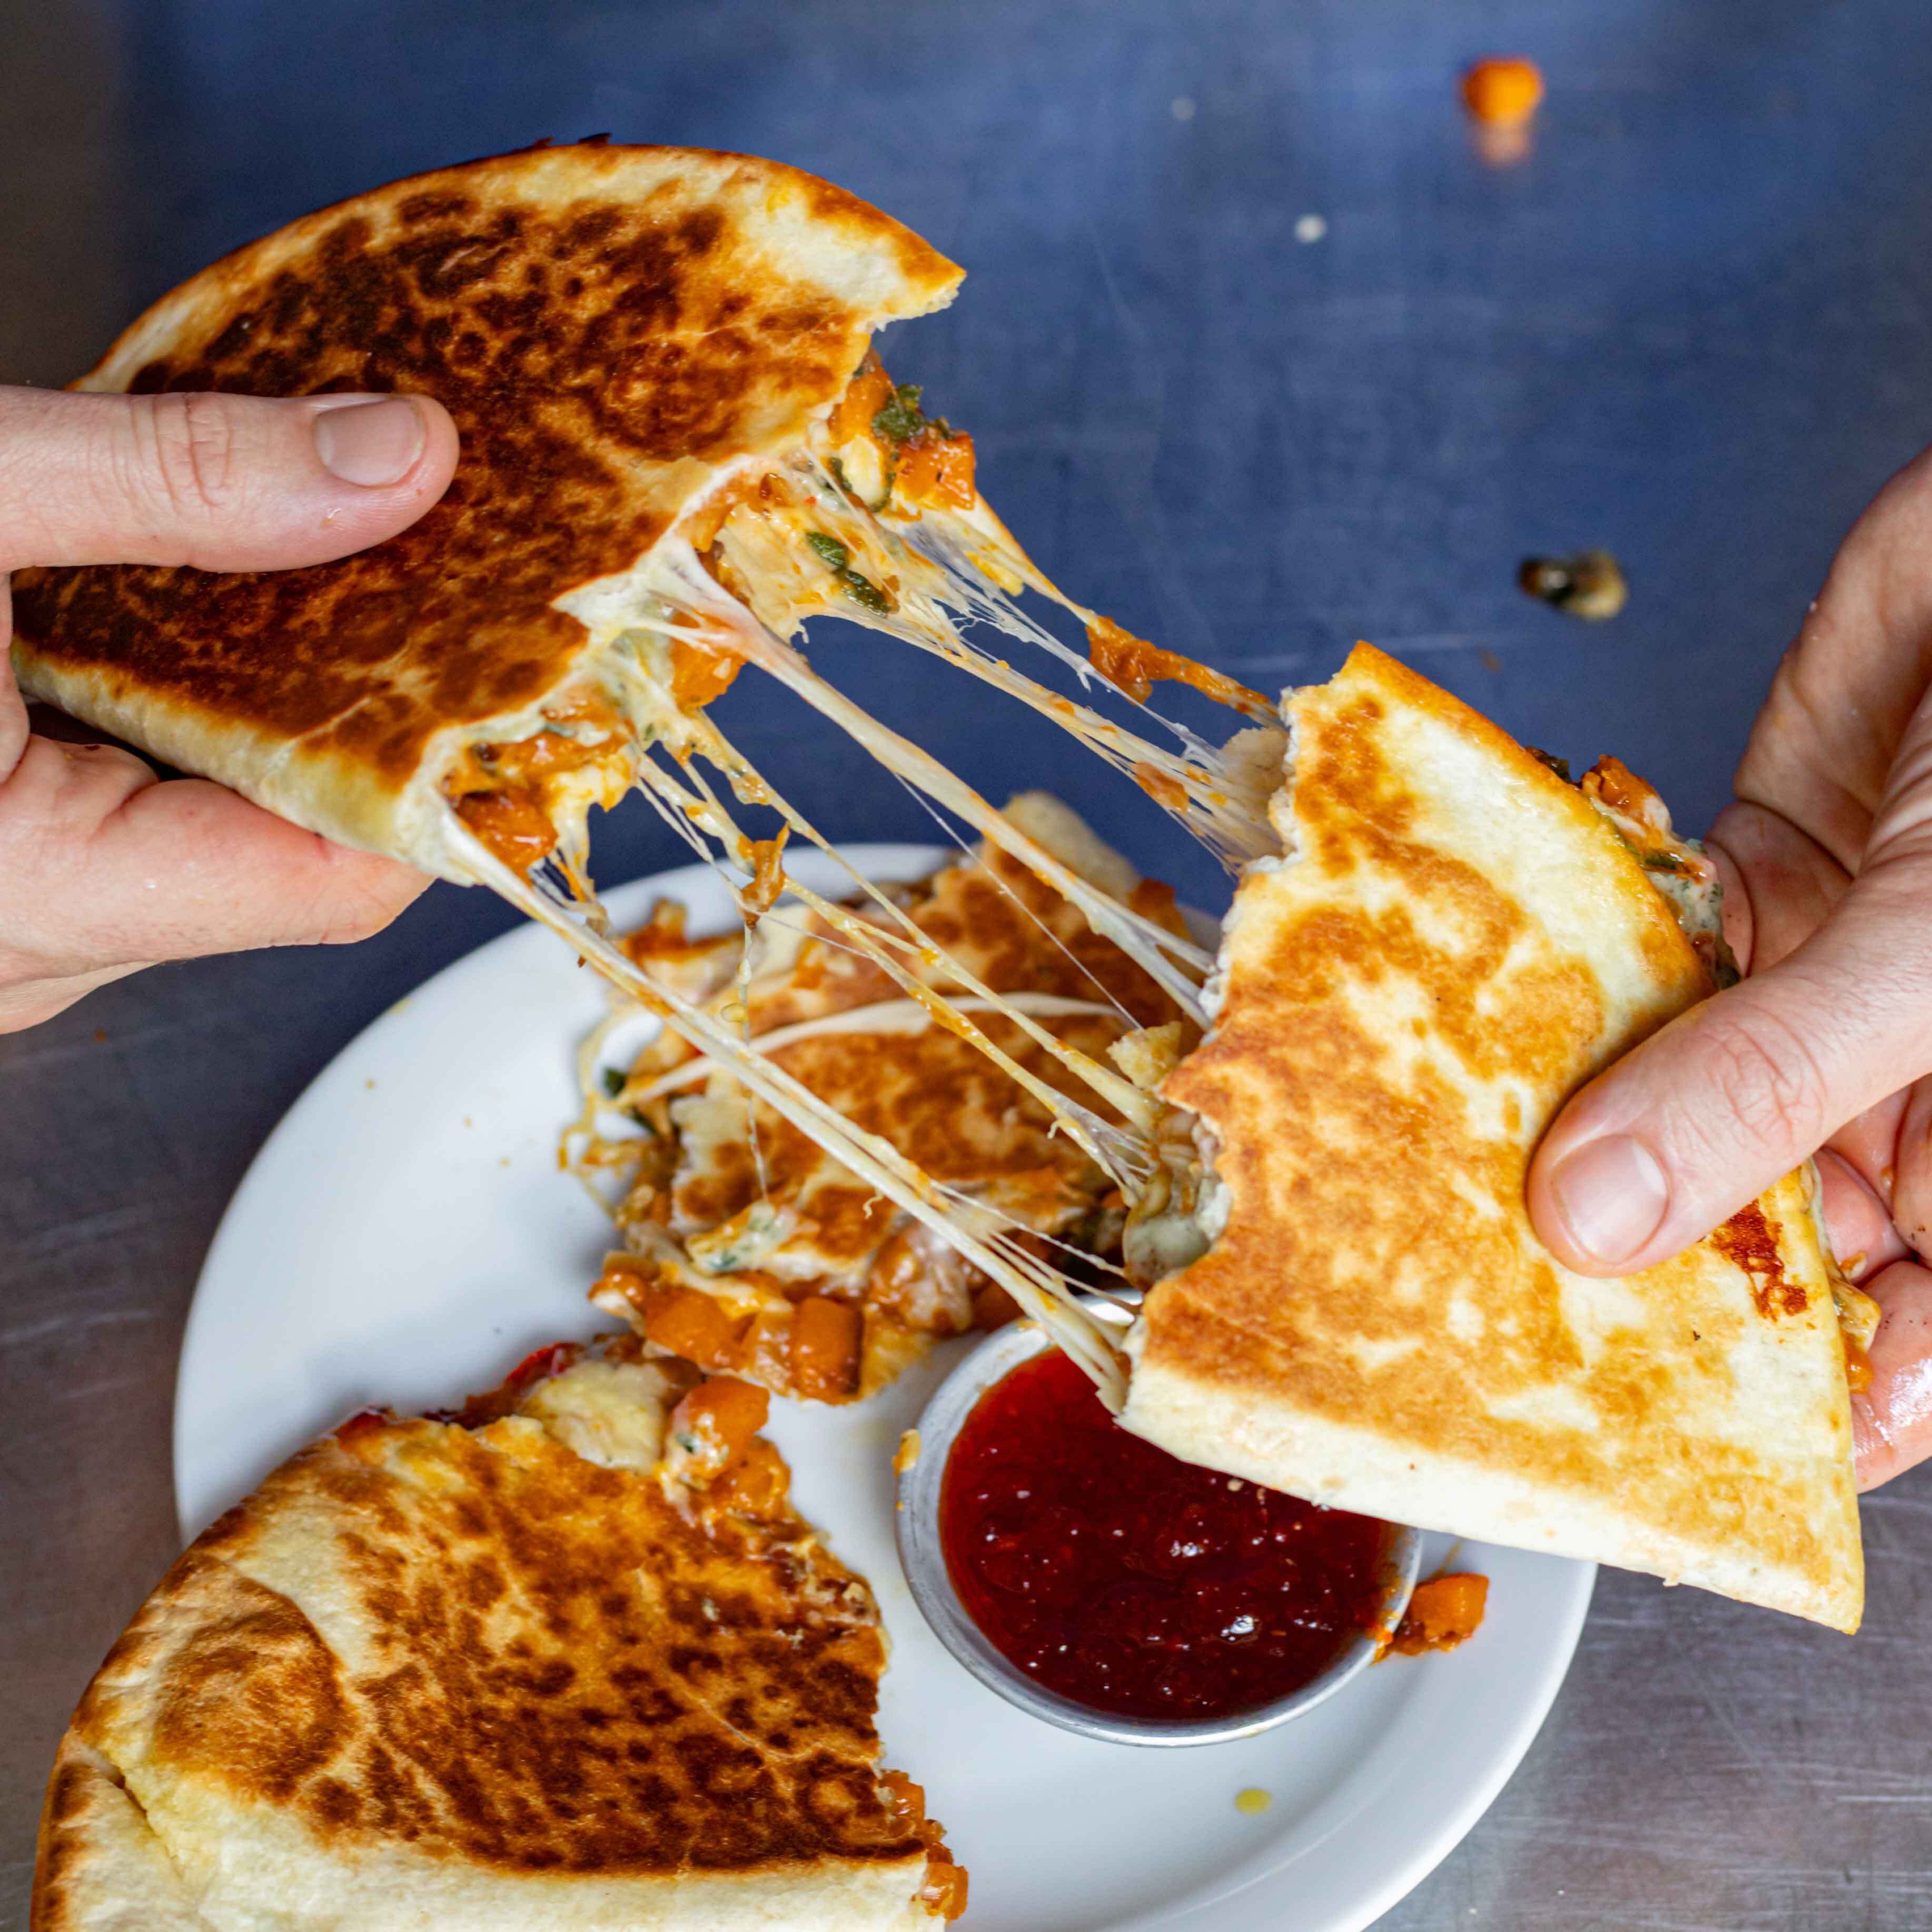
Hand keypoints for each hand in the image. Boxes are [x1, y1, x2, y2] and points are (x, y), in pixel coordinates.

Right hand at [0, 384, 458, 1030]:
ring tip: (216, 598)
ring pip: (191, 850)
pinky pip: (108, 842)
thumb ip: (175, 485)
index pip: (338, 881)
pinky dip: (138, 744)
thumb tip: (393, 458)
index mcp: (18, 894)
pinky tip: (117, 646)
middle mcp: (9, 960)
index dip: (433, 773)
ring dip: (223, 722)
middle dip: (324, 718)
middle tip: (364, 579)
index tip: (490, 664)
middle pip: (274, 860)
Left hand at [1528, 445, 1931, 1490]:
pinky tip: (1474, 1022)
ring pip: (1681, 1095)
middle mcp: (1904, 1084)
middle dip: (1639, 1262)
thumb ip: (1770, 1083)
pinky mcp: (1757, 880)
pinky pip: (1645, 962)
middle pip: (1766, 1227)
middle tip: (1475, 1303)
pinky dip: (1571, 983)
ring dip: (1574, 1123)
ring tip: (1436, 1183)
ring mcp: (1821, 984)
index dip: (1798, 1405)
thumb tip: (1594, 1222)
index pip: (1909, 1337)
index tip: (1642, 1443)